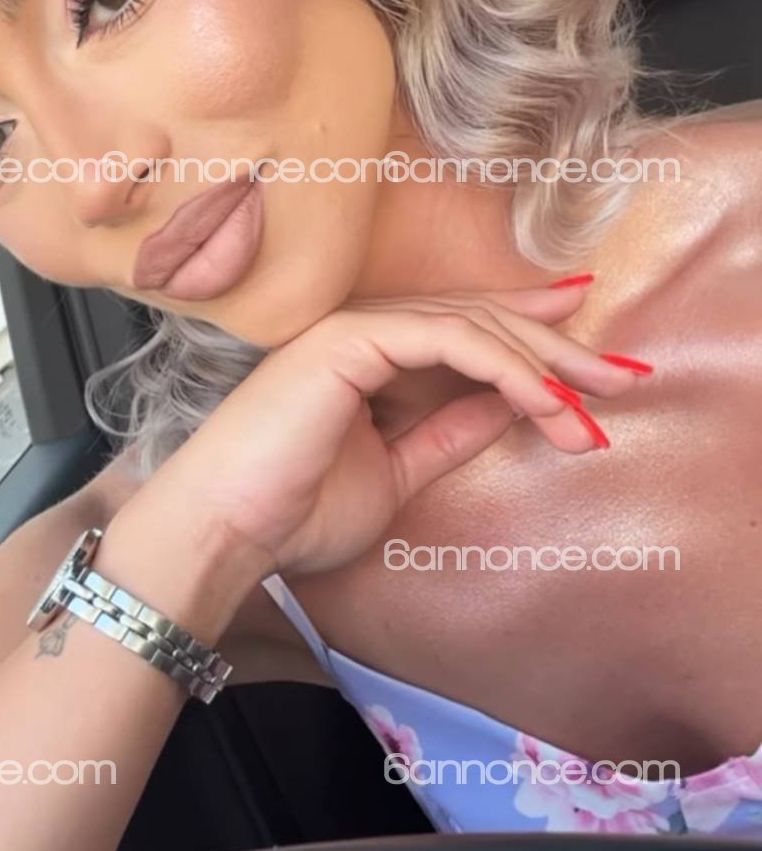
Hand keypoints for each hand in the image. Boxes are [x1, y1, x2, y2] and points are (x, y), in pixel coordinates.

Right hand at [137, 280, 638, 580]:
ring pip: (473, 324)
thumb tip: (508, 410)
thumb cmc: (295, 511)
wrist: (228, 530)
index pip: (466, 331)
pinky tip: (545, 403)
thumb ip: (448, 434)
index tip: (592, 359)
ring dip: (543, 365)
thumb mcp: (397, 473)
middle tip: (621, 379)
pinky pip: (450, 340)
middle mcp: (366, 331)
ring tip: (591, 408)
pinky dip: (505, 369)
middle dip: (558, 350)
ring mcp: (357, 328)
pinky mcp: (353, 337)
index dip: (532, 336)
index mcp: (371, 357)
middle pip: (482, 321)